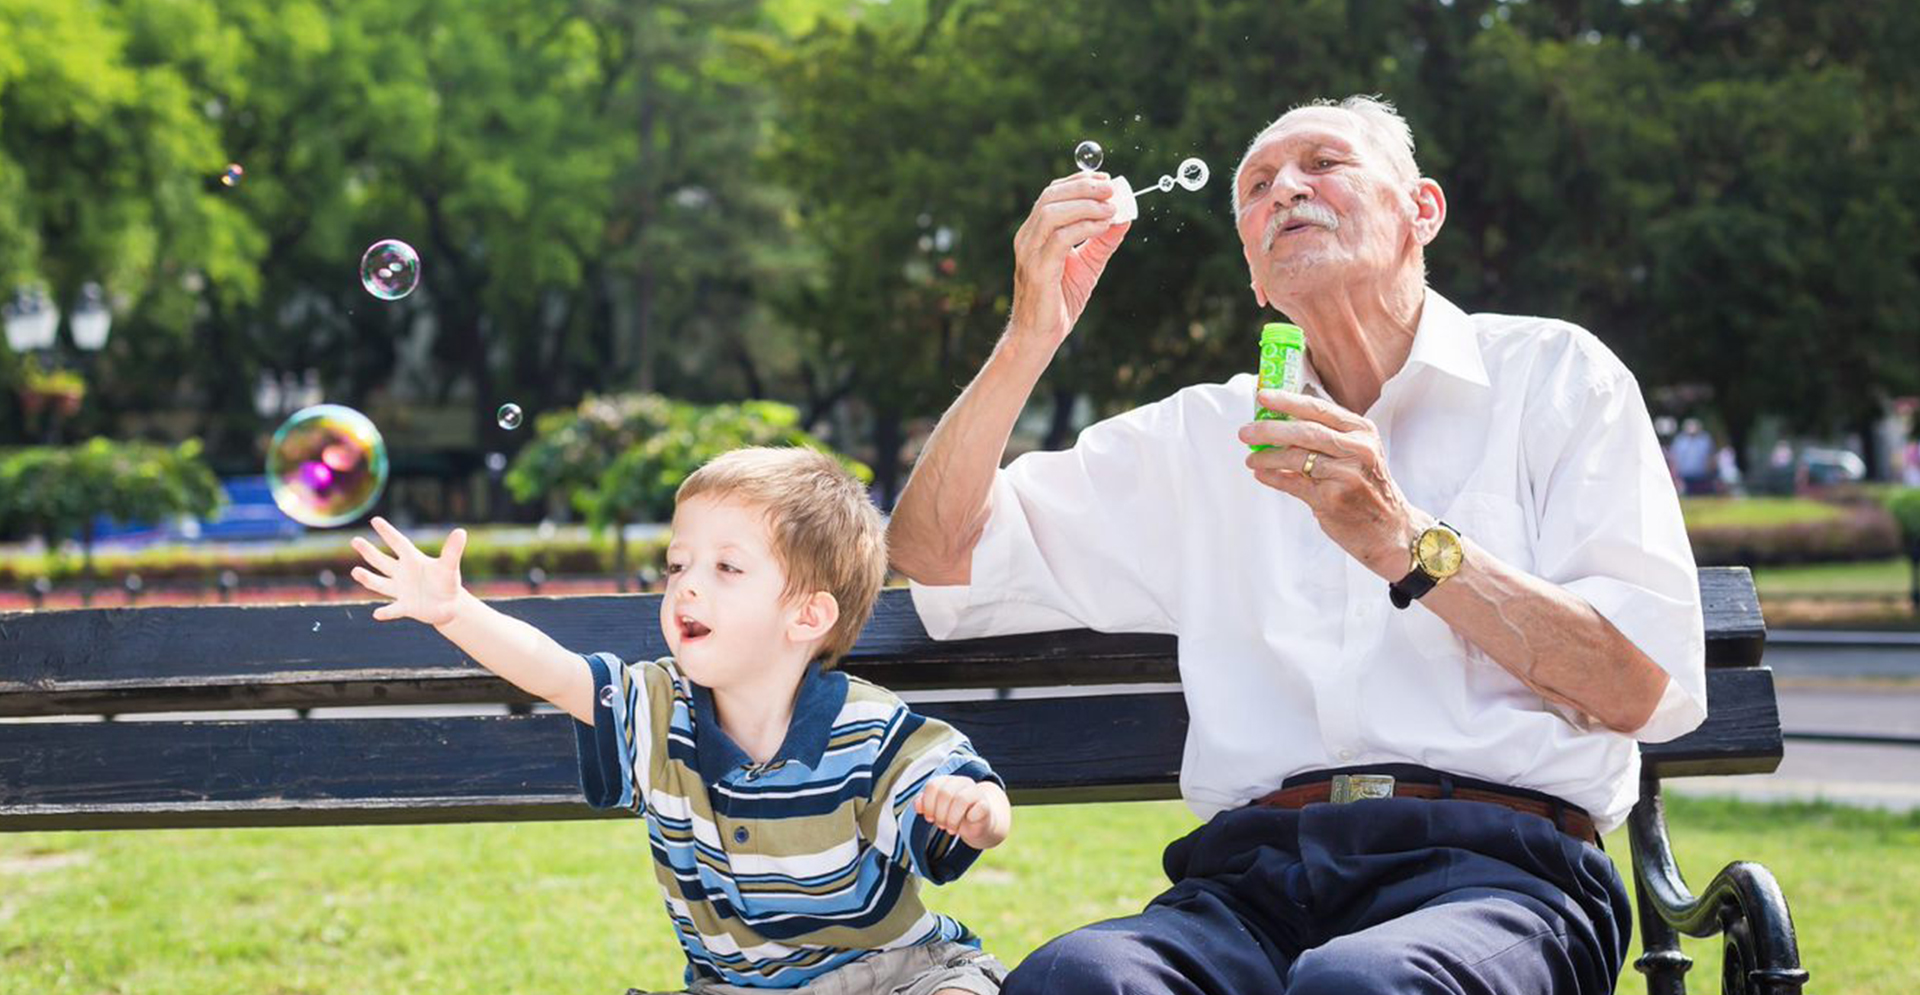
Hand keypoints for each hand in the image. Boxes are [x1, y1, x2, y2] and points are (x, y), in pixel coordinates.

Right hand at [351, 516, 468, 625]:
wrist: (448, 605)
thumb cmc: (447, 581)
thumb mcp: (449, 566)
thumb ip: (452, 551)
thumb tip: (461, 531)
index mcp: (413, 560)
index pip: (399, 543)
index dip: (388, 532)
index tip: (375, 520)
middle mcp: (402, 573)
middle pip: (382, 561)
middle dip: (369, 552)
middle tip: (354, 540)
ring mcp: (401, 590)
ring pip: (380, 583)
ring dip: (368, 579)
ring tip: (356, 572)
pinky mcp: (405, 607)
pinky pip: (393, 610)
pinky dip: (386, 612)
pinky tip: (377, 614)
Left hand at [913, 775, 1011, 849]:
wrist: (977, 825)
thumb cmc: (954, 815)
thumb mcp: (937, 810)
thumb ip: (925, 804)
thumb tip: (917, 805)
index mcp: (948, 781)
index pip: (933, 785)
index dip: (928, 804)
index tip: (929, 818)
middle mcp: (962, 782)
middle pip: (945, 793)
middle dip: (940, 814)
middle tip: (941, 826)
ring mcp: (976, 791)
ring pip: (960, 799)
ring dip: (952, 819)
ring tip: (951, 829)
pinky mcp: (986, 805)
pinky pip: (978, 808)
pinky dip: (970, 818)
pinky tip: (968, 822)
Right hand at [1009, 173, 1130, 349]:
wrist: (1038, 336)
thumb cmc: (1059, 301)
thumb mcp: (1087, 265)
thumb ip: (1102, 241)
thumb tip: (1123, 217)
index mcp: (1034, 233)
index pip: (1052, 193)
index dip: (1078, 181)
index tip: (1105, 179)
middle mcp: (1027, 238)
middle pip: (1051, 196)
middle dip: (1084, 188)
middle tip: (1112, 190)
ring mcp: (1029, 253)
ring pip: (1053, 212)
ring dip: (1085, 205)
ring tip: (1110, 209)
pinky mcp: (1038, 270)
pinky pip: (1061, 239)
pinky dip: (1084, 227)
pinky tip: (1103, 227)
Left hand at [1238, 390, 1428, 579]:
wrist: (1390, 529)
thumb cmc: (1367, 486)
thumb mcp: (1360, 452)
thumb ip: (1329, 435)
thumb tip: (1281, 421)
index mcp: (1362, 431)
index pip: (1319, 409)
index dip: (1287, 401)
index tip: (1262, 396)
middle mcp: (1358, 449)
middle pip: (1304, 431)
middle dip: (1269, 430)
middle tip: (1245, 432)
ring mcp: (1346, 474)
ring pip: (1296, 458)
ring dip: (1267, 457)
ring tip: (1252, 459)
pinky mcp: (1333, 499)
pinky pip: (1294, 483)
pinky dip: (1274, 477)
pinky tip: (1261, 474)